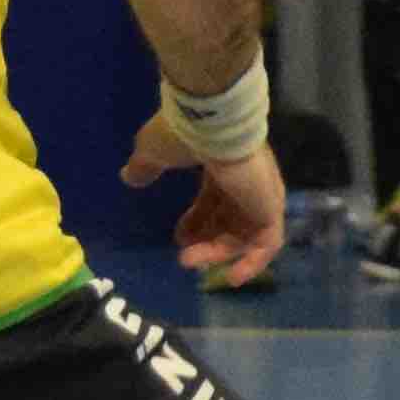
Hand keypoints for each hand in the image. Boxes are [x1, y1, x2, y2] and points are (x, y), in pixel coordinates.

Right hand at [125, 119, 281, 274]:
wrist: (212, 121)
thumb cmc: (184, 134)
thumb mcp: (154, 151)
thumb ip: (145, 166)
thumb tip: (129, 177)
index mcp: (223, 164)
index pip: (215, 199)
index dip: (197, 221)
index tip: (179, 238)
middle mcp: (246, 180)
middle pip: (230, 219)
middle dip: (205, 241)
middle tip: (183, 257)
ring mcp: (261, 193)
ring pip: (244, 233)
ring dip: (218, 253)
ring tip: (190, 262)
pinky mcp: (270, 205)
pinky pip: (268, 242)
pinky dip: (253, 262)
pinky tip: (232, 278)